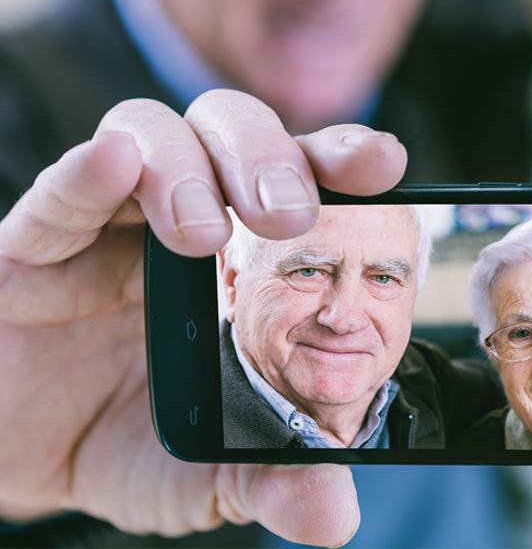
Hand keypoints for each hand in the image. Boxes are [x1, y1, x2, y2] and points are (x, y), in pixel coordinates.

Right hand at [0, 89, 406, 544]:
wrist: (27, 456)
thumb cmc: (131, 442)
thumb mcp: (209, 470)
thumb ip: (271, 480)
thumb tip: (334, 516)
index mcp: (245, 258)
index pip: (303, 181)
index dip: (342, 160)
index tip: (385, 164)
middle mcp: (186, 220)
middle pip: (234, 132)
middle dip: (269, 156)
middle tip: (289, 212)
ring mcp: (108, 223)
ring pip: (152, 135)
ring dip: (186, 167)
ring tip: (200, 233)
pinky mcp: (33, 245)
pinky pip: (59, 194)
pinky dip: (87, 174)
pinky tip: (113, 163)